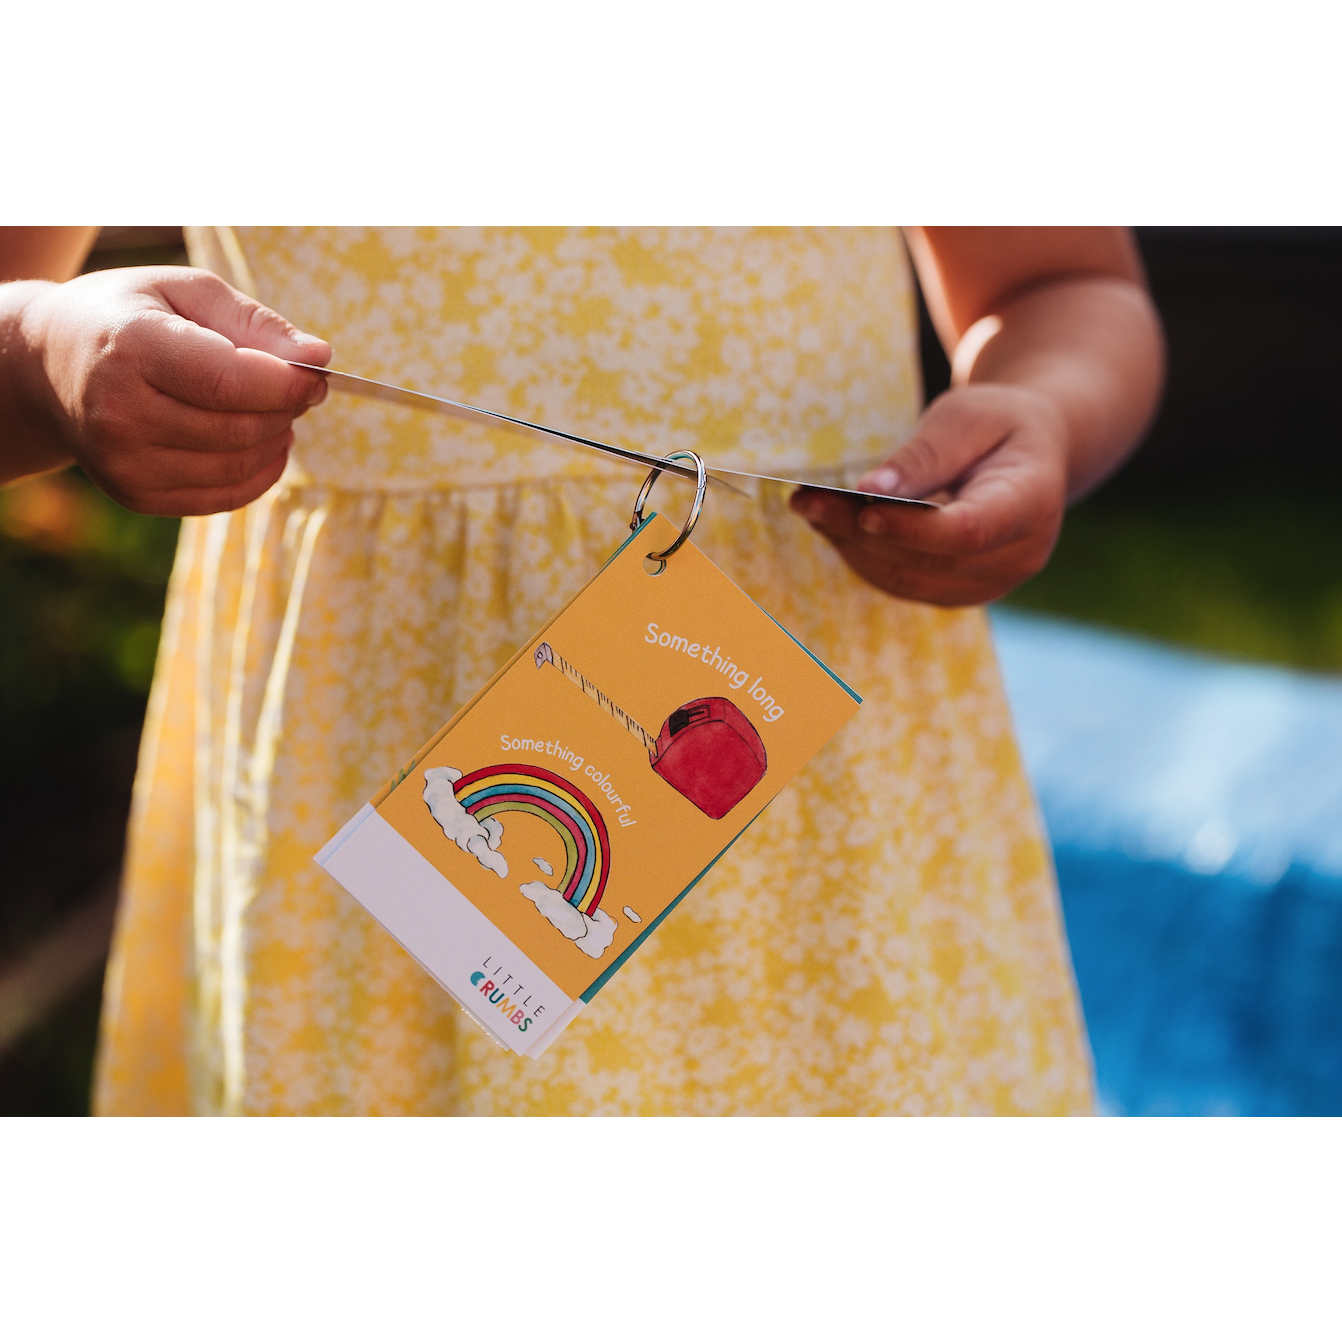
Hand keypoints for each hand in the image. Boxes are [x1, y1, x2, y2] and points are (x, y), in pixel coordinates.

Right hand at [13, 266, 330, 514]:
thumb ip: (254, 323)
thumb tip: (318, 358)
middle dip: (285, 409)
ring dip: (277, 439)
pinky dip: (261, 471)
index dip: (286, 385)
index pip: (229, 382)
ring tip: (274, 410)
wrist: (48, 364)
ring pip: (238, 464)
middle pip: (239, 428)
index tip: (315, 376)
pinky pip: (226, 496)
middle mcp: (119, 413)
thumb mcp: (185, 291)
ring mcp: (124, 462)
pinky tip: (263, 442)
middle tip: (298, 389)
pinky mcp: (137, 495)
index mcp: (130, 348)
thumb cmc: (128, 317)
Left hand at [789, 383, 1068, 605]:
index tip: (864, 508)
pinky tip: (832, 524)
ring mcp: (988, 584)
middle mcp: (1016, 557)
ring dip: (851, 545)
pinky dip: (862, 555)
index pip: (968, 531)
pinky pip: (901, 583)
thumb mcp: (968, 418)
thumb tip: (870, 490)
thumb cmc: (1001, 425)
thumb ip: (924, 456)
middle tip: (806, 499)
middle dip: (860, 530)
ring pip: (906, 578)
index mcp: (1031, 504)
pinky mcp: (957, 592)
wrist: (1032, 455)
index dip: (913, 528)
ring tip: (809, 506)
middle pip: (927, 558)